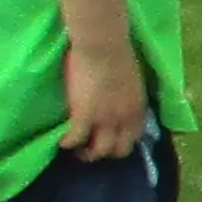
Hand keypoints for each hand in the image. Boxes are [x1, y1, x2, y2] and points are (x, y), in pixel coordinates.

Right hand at [60, 36, 145, 162]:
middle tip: (92, 149)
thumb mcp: (133, 83)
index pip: (135, 138)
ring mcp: (105, 120)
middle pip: (120, 151)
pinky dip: (68, 143)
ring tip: (76, 150)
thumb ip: (128, 98)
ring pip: (98, 151)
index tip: (111, 142)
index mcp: (139, 109)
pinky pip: (75, 139)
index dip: (122, 143)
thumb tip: (120, 104)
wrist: (104, 47)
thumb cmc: (118, 56)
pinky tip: (62, 142)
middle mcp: (125, 119)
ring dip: (87, 154)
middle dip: (106, 153)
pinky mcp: (84, 116)